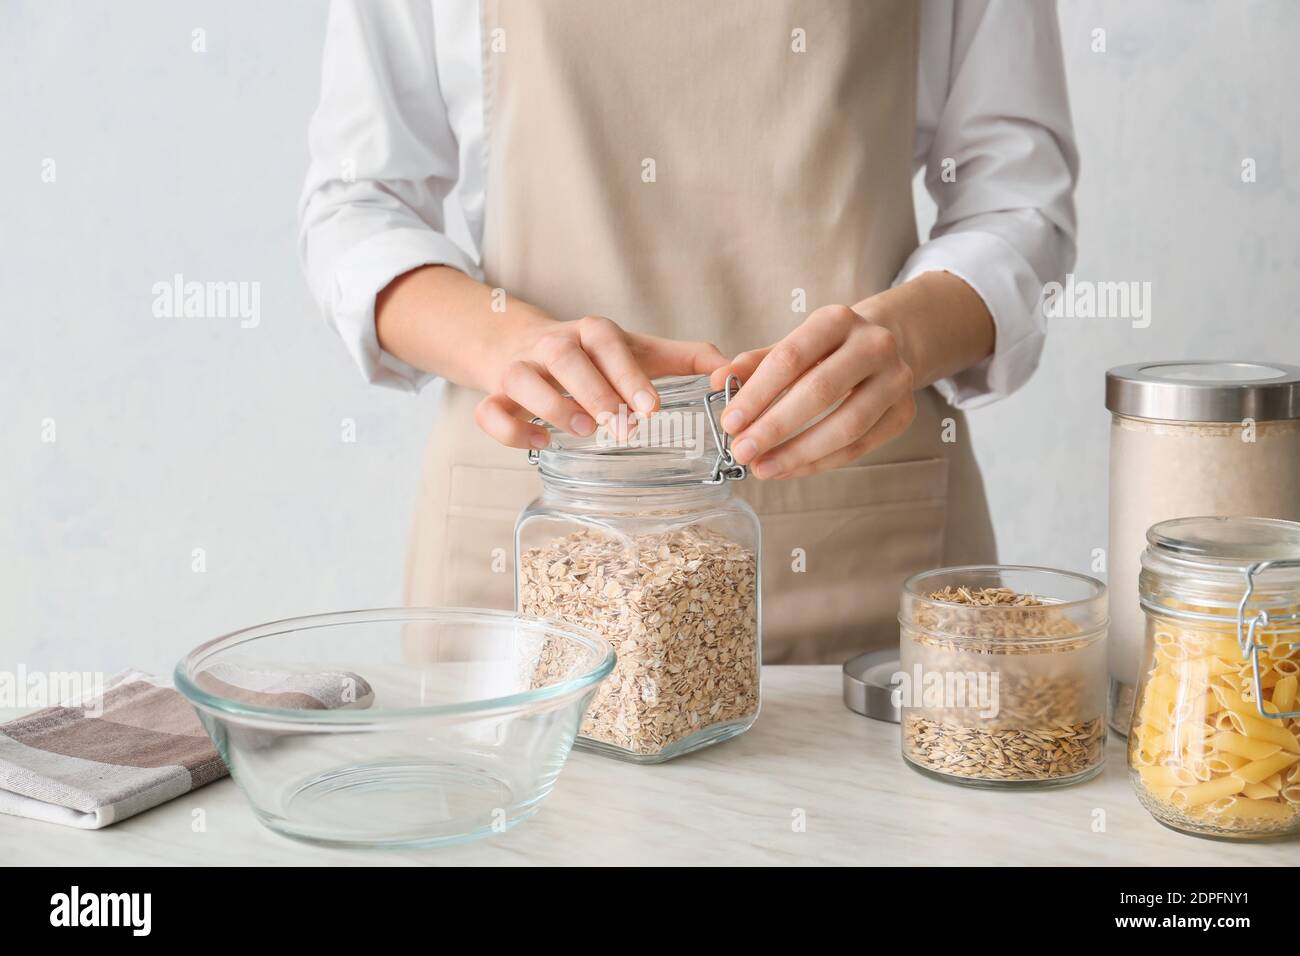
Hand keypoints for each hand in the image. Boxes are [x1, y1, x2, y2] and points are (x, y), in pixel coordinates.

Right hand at [476, 315, 727, 449]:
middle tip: (623, 428)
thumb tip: (731, 371)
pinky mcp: (496, 395)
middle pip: (564, 358)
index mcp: (590, 331)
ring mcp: (520, 369)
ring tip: (585, 432)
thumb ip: (685, 358)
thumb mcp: (637, 350)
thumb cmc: (593, 356)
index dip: (628, 373)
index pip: (606, 341)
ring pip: (521, 379)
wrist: (522, 343)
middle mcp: (552, 344)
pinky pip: (490, 410)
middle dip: (594, 393)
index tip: (652, 407)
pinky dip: (509, 428)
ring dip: (553, 406)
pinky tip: (540, 444)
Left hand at [709, 304, 916, 478]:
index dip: (757, 394)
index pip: (791, 357)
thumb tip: (718, 382)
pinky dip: (820, 462)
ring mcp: (896, 379)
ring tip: (763, 468)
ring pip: (846, 426)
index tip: (729, 422)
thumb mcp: (792, 345)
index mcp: (837, 319)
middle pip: (820, 391)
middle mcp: (874, 344)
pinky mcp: (904, 412)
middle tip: (742, 451)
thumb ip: (755, 364)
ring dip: (798, 453)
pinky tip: (790, 468)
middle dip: (774, 427)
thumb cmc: (826, 350)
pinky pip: (859, 447)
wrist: (883, 348)